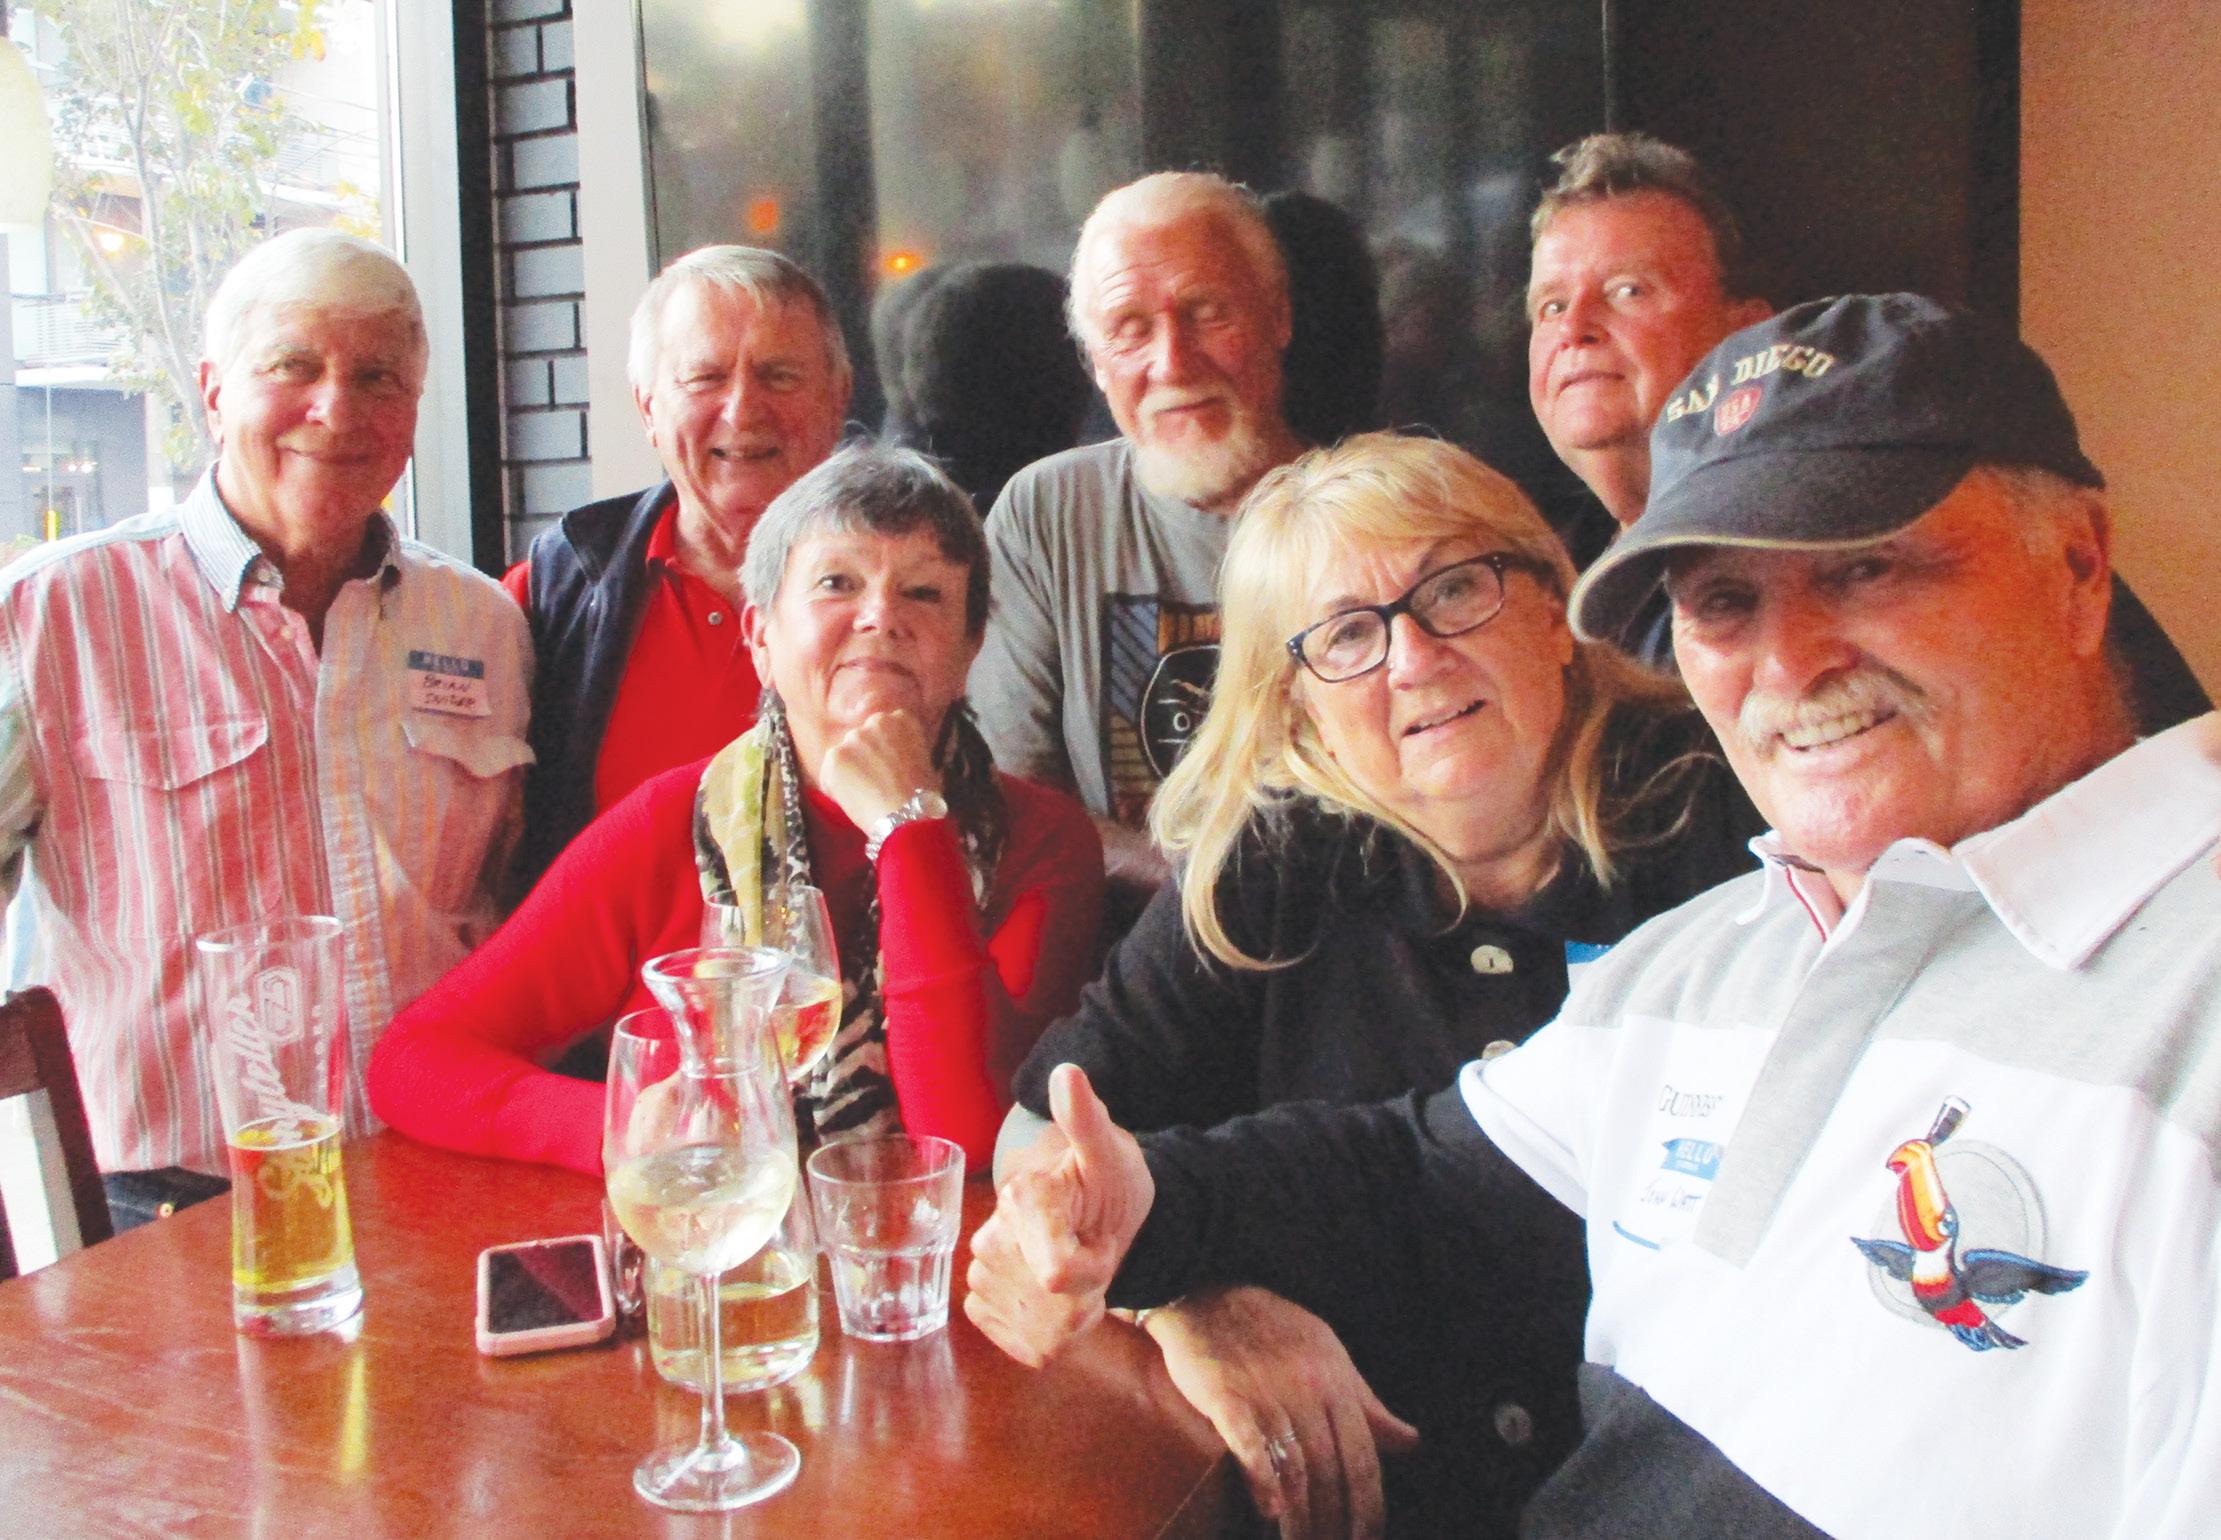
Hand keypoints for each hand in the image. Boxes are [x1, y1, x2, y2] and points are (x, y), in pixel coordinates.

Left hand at [816, 709, 941, 832]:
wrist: (909, 815)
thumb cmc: (923, 797)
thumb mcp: (925, 762)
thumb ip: (905, 751)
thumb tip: (894, 760)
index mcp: (902, 720)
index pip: (883, 729)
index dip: (882, 751)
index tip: (886, 767)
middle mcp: (877, 721)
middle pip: (860, 740)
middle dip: (863, 759)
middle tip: (873, 783)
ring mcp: (854, 738)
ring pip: (843, 756)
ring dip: (848, 773)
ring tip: (863, 796)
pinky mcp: (836, 757)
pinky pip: (828, 774)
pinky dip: (835, 789)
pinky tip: (852, 802)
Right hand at [964, 1064, 1153, 1365]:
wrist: (1092, 1210)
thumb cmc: (1106, 1179)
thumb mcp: (1108, 1151)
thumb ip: (1086, 1119)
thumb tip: (1067, 1073)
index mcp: (1019, 1200)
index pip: (1063, 1274)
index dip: (1097, 1266)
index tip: (1101, 1236)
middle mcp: (989, 1240)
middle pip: (1056, 1305)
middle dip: (1089, 1289)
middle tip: (1092, 1248)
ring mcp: (982, 1277)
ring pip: (1045, 1330)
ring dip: (1075, 1311)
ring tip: (1078, 1270)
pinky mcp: (983, 1309)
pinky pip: (1029, 1345)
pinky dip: (1054, 1330)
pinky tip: (1059, 1298)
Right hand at [1144, 1287, 1417, 1539]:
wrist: (1206, 1287)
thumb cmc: (1270, 1326)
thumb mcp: (1328, 1355)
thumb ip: (1367, 1404)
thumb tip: (1410, 1442)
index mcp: (1336, 1383)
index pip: (1362, 1460)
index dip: (1367, 1510)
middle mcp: (1307, 1389)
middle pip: (1329, 1472)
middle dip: (1333, 1524)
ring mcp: (1266, 1391)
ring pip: (1294, 1466)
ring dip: (1301, 1518)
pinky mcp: (1224, 1394)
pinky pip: (1248, 1440)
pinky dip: (1262, 1478)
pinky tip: (1270, 1510)